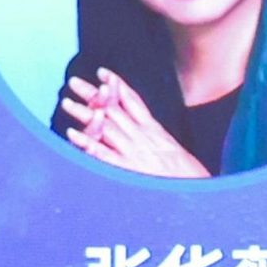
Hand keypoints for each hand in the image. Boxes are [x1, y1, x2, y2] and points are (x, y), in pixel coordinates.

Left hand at [59, 68, 213, 179]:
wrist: (200, 194)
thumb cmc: (193, 178)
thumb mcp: (179, 154)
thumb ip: (162, 144)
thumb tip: (154, 139)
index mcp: (156, 132)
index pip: (134, 102)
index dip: (117, 85)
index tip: (102, 72)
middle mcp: (143, 138)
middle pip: (114, 109)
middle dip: (93, 94)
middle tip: (74, 81)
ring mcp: (135, 152)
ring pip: (106, 127)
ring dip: (85, 114)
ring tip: (67, 102)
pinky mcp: (129, 170)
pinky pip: (104, 155)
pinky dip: (87, 144)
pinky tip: (72, 135)